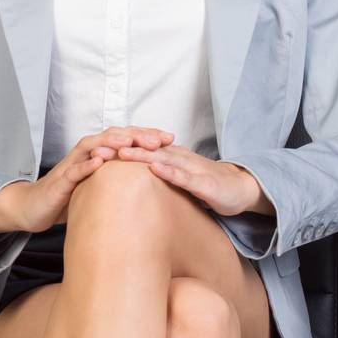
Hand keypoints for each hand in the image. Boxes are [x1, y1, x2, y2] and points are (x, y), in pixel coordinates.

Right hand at [0, 125, 174, 233]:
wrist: (35, 207)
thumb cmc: (70, 196)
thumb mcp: (100, 187)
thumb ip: (120, 180)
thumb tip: (152, 183)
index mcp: (99, 153)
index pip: (126, 138)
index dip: (148, 136)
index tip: (171, 139)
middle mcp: (87, 153)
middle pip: (114, 136)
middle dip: (137, 135)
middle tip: (159, 139)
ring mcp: (73, 164)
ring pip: (94, 145)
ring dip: (112, 142)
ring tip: (131, 142)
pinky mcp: (60, 179)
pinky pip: (74, 169)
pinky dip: (86, 164)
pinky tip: (99, 161)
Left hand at [111, 143, 265, 217]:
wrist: (240, 190)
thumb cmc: (208, 186)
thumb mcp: (178, 182)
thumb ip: (158, 180)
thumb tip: (133, 187)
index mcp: (171, 158)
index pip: (142, 150)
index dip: (120, 148)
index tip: (97, 150)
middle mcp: (179, 158)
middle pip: (147, 150)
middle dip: (123, 147)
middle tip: (99, 147)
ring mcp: (191, 168)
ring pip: (162, 158)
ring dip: (141, 155)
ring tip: (120, 153)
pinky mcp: (204, 182)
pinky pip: (184, 175)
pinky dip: (169, 171)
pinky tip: (155, 168)